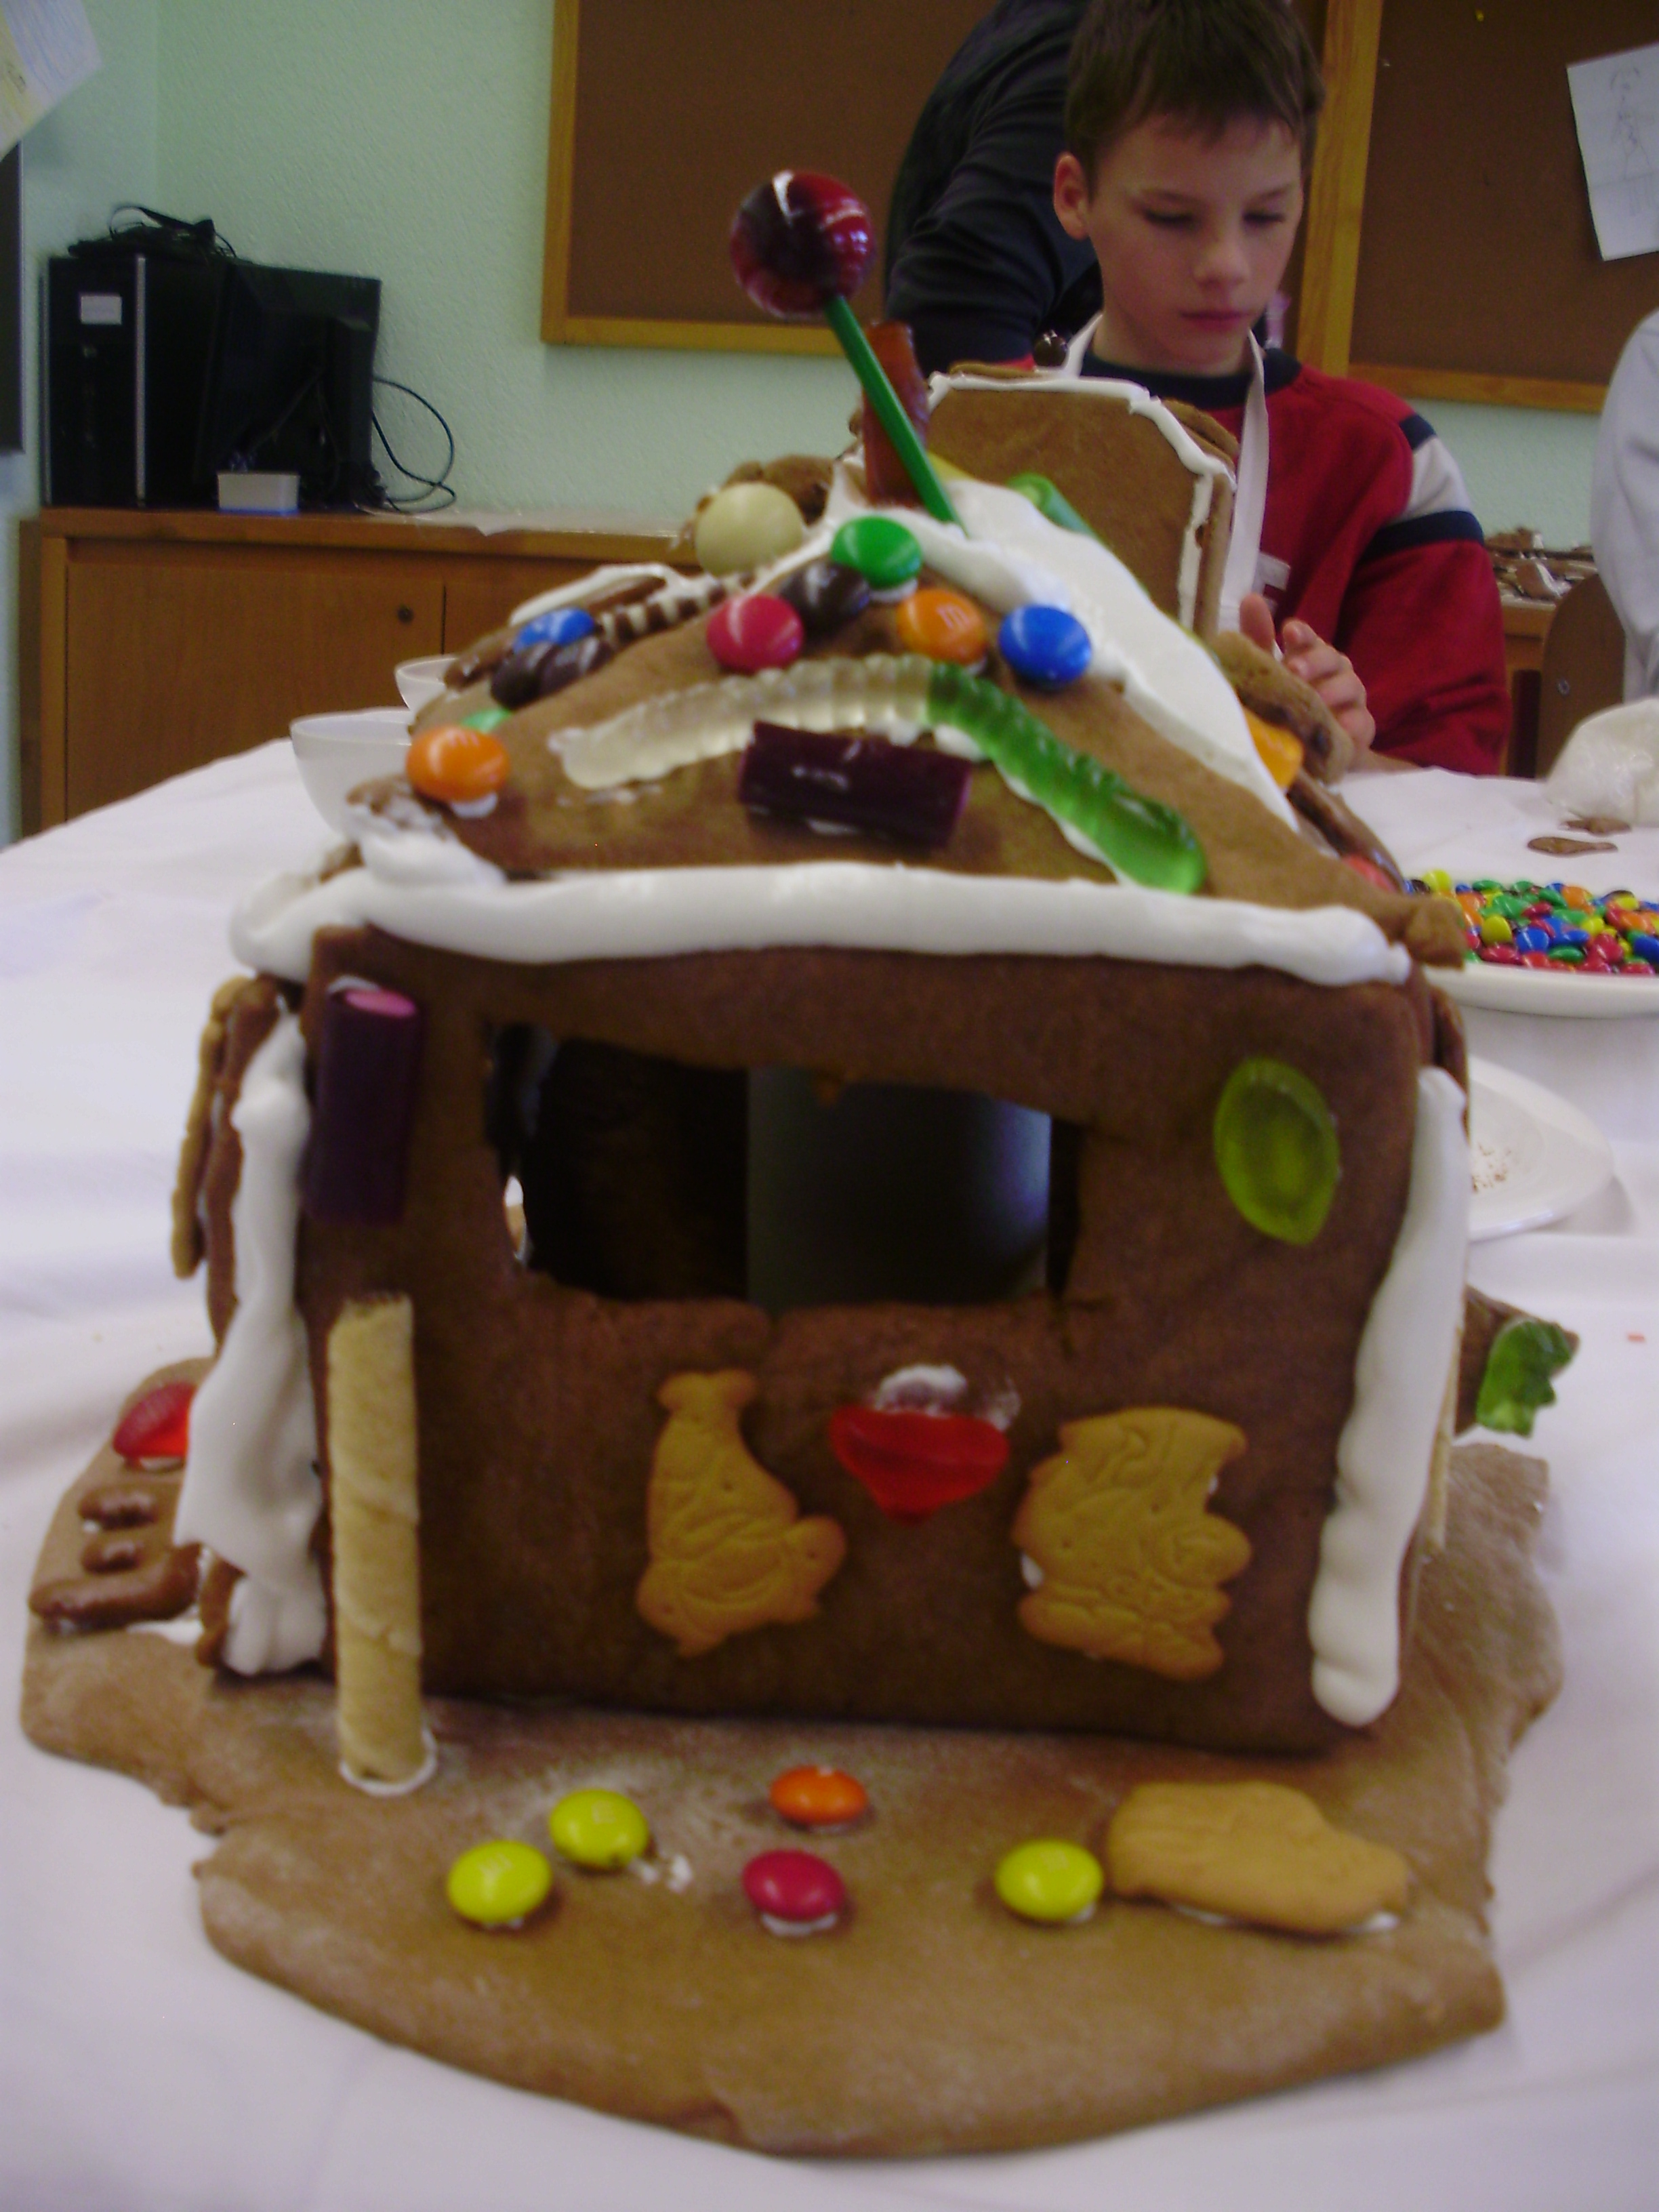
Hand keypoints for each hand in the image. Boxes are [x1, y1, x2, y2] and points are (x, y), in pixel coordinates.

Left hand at [1239, 594, 1375, 760]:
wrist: (1305, 756)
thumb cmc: (1285, 707)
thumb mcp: (1266, 674)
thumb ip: (1258, 640)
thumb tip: (1252, 598)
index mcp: (1311, 658)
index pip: (1309, 640)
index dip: (1302, 634)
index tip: (1289, 632)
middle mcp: (1335, 675)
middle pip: (1332, 658)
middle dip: (1314, 661)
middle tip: (1294, 670)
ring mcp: (1351, 702)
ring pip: (1351, 686)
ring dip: (1333, 690)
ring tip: (1316, 698)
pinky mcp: (1359, 731)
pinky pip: (1362, 723)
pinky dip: (1352, 722)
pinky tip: (1339, 723)